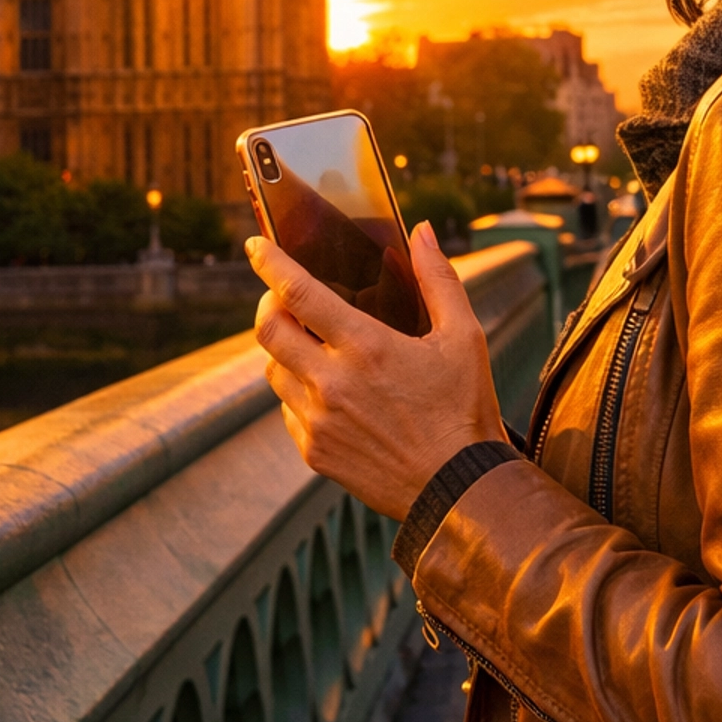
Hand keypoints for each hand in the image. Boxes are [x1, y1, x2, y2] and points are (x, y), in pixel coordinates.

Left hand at [249, 222, 508, 518]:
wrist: (458, 490)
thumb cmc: (465, 409)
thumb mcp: (464, 336)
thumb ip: (438, 278)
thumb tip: (420, 231)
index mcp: (366, 347)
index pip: (298, 293)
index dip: (270, 263)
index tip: (256, 244)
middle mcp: (332, 383)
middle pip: (269, 330)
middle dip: (268, 303)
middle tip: (282, 295)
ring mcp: (319, 421)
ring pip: (274, 370)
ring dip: (284, 349)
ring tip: (310, 343)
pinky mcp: (315, 453)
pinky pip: (288, 410)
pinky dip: (298, 391)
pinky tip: (327, 389)